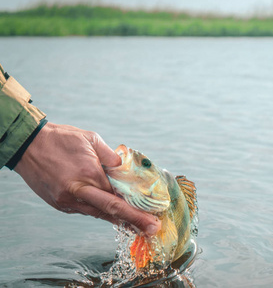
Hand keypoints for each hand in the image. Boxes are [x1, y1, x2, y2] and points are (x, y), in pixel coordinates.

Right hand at [14, 122, 160, 236]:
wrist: (26, 145)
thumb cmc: (60, 138)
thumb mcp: (90, 139)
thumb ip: (110, 155)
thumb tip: (124, 168)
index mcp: (88, 174)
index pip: (117, 196)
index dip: (135, 206)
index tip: (152, 215)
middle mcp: (78, 191)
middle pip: (111, 210)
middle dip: (134, 221)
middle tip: (152, 228)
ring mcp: (67, 201)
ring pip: (98, 213)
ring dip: (117, 219)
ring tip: (136, 224)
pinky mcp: (60, 204)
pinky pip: (85, 210)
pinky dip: (100, 211)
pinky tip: (113, 213)